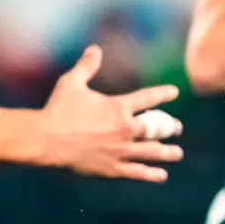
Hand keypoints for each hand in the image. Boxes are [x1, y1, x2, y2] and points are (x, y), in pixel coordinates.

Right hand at [40, 45, 183, 181]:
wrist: (46, 140)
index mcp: (118, 107)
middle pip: (156, 128)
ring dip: (168, 153)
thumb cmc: (57, 110)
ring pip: (152, 152)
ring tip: (177, 153)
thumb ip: (86, 66)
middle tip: (178, 129)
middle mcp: (125, 129)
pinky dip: (152, 174)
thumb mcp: (71, 83)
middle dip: (170, 128)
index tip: (174, 92)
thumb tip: (95, 48)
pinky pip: (138, 172)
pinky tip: (162, 175)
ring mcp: (120, 150)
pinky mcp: (112, 168)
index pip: (148, 98)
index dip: (163, 94)